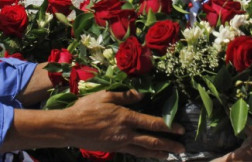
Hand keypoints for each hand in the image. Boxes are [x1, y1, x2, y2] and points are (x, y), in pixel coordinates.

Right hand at [65, 90, 184, 158]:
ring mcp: (120, 143)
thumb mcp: (105, 95)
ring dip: (158, 153)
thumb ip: (125, 96)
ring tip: (169, 156)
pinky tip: (148, 154)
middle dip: (169, 145)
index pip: (152, 124)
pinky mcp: (113, 148)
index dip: (168, 127)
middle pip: (152, 141)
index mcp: (126, 118)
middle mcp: (126, 133)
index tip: (180, 129)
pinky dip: (144, 154)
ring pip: (143, 150)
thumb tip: (140, 95)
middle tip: (182, 149)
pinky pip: (133, 152)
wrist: (69, 128)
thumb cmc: (86, 109)